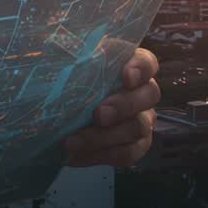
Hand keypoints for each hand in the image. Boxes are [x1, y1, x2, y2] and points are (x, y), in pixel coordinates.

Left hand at [63, 48, 159, 166]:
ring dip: (105, 136)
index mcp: (130, 66)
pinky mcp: (134, 146)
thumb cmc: (67, 80)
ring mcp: (142, 120)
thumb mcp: (66, 64)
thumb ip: (70, 56)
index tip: (126, 76)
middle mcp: (143, 92)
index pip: (147, 62)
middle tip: (99, 115)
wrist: (58, 115)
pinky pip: (127, 154)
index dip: (141, 68)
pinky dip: (99, 155)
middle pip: (149, 96)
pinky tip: (74, 155)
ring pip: (137, 128)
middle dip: (124, 106)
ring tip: (72, 141)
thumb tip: (58, 51)